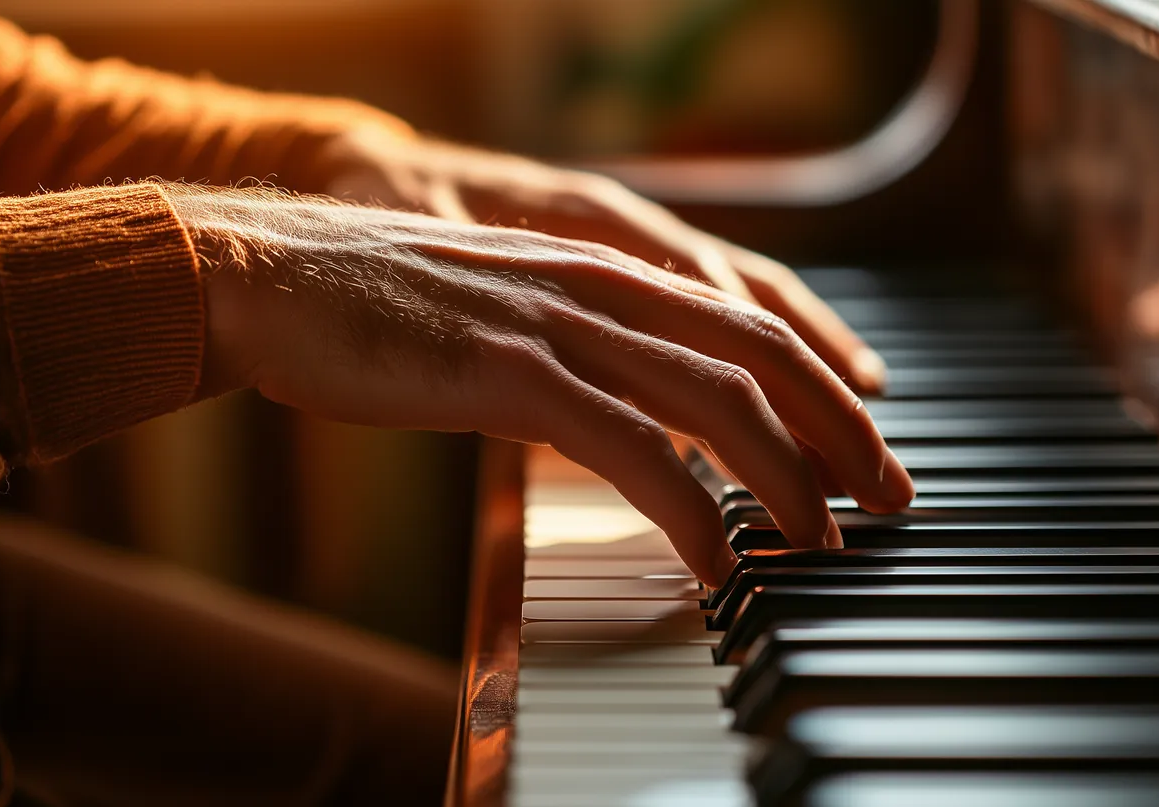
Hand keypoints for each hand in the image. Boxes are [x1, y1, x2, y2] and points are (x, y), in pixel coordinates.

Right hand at [174, 188, 912, 585]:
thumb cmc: (375, 307)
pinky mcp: (508, 374)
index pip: (748, 319)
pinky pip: (630, 447)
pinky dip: (689, 509)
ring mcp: (556, 324)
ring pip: (714, 396)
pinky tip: (717, 560)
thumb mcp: (501, 317)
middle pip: (759, 352)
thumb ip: (575, 354)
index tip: (866, 439)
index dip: (823, 379)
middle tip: (889, 495)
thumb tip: (630, 420)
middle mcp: (598, 285)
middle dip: (839, 427)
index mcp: (602, 269)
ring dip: (786, 474)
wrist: (269, 277)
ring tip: (826, 539)